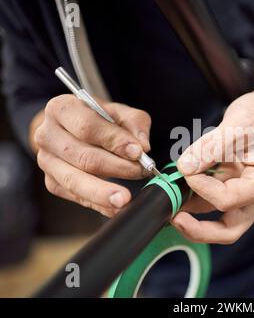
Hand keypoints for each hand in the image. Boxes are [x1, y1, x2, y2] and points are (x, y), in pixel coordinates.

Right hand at [32, 94, 151, 216]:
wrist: (74, 130)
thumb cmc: (99, 119)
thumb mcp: (118, 112)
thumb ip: (134, 123)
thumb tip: (143, 146)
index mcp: (61, 109)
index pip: (87, 127)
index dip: (114, 140)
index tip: (137, 151)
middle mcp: (47, 135)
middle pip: (83, 156)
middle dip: (116, 167)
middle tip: (141, 172)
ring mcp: (47, 161)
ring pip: (75, 181)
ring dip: (102, 192)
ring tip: (124, 199)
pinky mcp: (52, 182)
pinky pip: (76, 197)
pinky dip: (98, 205)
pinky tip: (115, 208)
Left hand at [173, 81, 253, 243]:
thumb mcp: (240, 121)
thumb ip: (212, 146)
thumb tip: (185, 167)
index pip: (229, 199)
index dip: (202, 187)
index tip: (186, 168)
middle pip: (228, 229)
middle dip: (199, 229)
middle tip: (174, 218)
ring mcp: (245, 195)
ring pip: (218, 221)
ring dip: (193, 215)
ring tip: (171, 198)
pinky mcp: (233, 189)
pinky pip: (211, 203)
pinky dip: (194, 200)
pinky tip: (179, 188)